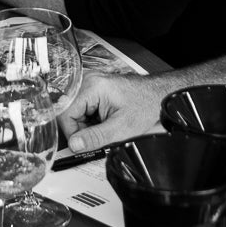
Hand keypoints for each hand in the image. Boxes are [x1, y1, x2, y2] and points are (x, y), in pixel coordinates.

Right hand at [60, 70, 177, 150]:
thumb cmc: (145, 106)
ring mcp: (92, 85)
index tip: (82, 145)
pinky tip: (106, 123)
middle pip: (70, 112)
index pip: (65, 113)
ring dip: (88, 126)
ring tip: (106, 128)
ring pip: (77, 112)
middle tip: (98, 138)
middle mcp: (89, 82)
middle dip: (81, 130)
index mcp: (92, 87)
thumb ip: (95, 137)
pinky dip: (93, 121)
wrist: (160, 96)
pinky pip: (85, 109)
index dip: (71, 133)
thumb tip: (74, 144)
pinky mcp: (96, 91)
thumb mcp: (121, 128)